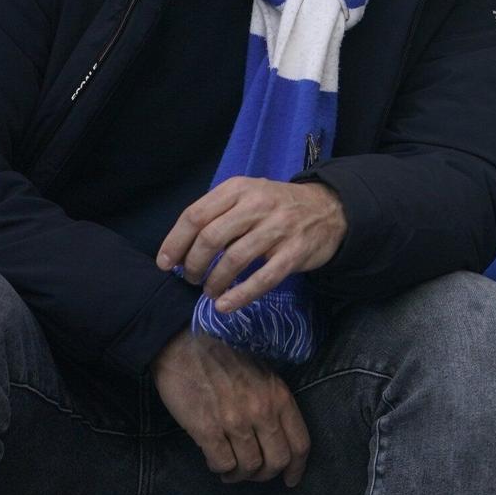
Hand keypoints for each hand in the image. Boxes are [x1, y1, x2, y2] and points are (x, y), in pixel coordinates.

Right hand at [152, 329, 311, 484]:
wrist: (183, 344)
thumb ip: (274, 402)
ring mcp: (235, 421)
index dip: (297, 468)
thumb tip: (278, 436)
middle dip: (266, 475)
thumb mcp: (264, 373)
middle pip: (277, 461)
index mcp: (279, 396)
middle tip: (253, 473)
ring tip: (231, 470)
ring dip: (240, 475)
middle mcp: (262, 411)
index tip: (291, 480)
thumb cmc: (224, 357)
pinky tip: (216, 462)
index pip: (300, 444)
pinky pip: (222, 463)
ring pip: (249, 467)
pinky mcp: (206, 428)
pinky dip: (221, 469)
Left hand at [157, 177, 347, 313]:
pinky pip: (264, 278)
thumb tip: (180, 248)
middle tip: (190, 278)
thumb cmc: (277, 206)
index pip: (195, 216)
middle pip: (211, 238)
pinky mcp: (296, 252)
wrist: (330, 209)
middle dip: (193, 265)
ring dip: (214, 282)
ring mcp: (279, 228)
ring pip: (234, 259)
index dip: (175, 242)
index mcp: (239, 189)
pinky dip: (240, 295)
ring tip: (209, 291)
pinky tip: (225, 305)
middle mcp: (258, 205)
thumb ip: (217, 214)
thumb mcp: (247, 195)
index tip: (166, 263)